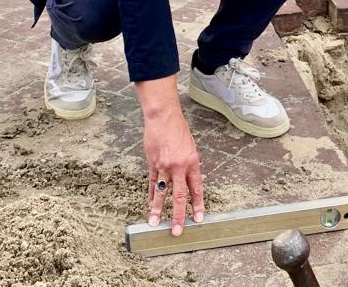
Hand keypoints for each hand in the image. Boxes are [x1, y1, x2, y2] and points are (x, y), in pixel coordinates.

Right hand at [136, 77, 204, 235]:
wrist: (163, 116)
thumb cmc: (179, 130)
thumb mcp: (191, 147)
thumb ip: (189, 165)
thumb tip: (187, 182)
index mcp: (192, 162)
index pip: (196, 188)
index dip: (198, 205)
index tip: (198, 219)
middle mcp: (179, 167)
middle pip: (179, 196)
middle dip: (179, 215)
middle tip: (177, 231)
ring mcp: (164, 166)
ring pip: (161, 193)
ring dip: (158, 210)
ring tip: (155, 223)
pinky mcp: (152, 163)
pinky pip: (151, 183)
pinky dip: (150, 195)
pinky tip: (149, 205)